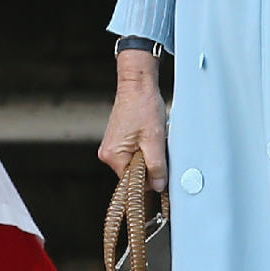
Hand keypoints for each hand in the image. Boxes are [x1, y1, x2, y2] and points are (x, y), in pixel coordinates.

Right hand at [98, 52, 167, 191]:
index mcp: (114, 156)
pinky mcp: (116, 141)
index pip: (134, 183)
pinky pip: (132, 154)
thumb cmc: (144, 107)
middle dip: (149, 165)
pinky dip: (143, 149)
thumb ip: (157, 166)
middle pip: (133, 174)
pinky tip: (147, 135)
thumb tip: (159, 185)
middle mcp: (107, 154)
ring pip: (134, 163)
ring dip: (147, 156)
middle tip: (157, 146)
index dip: (151, 178)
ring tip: (152, 137)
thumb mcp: (155, 140)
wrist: (137, 85)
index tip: (161, 169)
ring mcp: (111, 147)